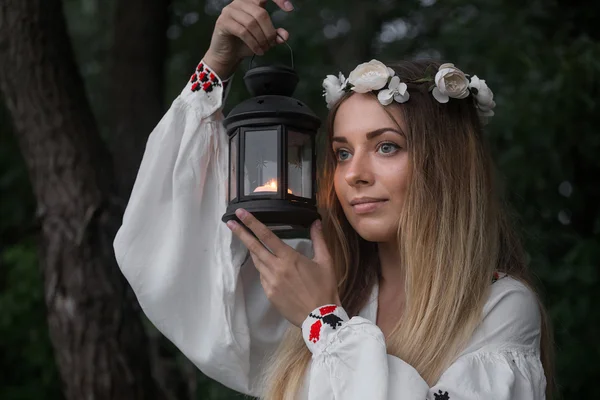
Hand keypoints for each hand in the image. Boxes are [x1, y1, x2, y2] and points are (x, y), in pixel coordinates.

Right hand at [203, 0, 291, 78]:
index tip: (290, 8)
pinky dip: (253, 43)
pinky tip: (257, 50)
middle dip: (269, 32)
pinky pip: (243, 31)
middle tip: (271, 44)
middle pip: (261, 13)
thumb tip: (285, 35)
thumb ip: (274, 35)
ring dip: (261, 39)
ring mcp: (230, 11)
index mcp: (251, 2)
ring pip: (252, 23)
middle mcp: (239, 3)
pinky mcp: (223, 22)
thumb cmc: (244, 44)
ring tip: (264, 49)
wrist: (227, 55)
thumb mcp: (263, 39)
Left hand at [226, 208, 340, 327]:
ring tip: (248, 241)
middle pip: (254, 247)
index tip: (241, 213)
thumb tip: (316, 222)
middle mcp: (276, 268)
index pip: (267, 236)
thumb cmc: (324, 288)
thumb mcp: (326, 262)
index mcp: (289, 258)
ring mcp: (270, 282)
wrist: (320, 317)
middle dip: (241, 233)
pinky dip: (263, 268)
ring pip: (257, 262)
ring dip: (252, 250)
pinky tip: (268, 267)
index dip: (252, 223)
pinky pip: (262, 276)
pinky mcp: (269, 294)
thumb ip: (319, 240)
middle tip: (230, 222)